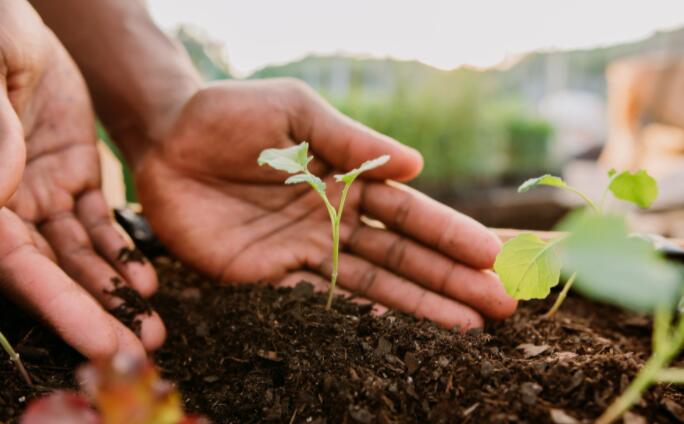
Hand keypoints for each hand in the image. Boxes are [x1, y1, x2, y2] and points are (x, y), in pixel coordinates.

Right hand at [0, 0, 163, 357]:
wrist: (16, 22)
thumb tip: (0, 190)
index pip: (15, 264)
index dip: (55, 305)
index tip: (96, 341)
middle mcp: (4, 204)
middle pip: (50, 272)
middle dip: (93, 313)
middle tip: (136, 349)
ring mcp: (39, 193)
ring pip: (79, 254)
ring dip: (115, 292)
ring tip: (152, 324)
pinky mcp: (73, 176)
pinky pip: (99, 222)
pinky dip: (122, 250)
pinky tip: (147, 279)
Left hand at [131, 79, 516, 328]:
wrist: (164, 141)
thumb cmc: (230, 114)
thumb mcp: (296, 110)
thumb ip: (351, 140)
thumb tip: (419, 167)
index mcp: (346, 176)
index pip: (407, 211)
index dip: (448, 234)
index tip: (490, 256)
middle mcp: (334, 218)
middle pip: (402, 254)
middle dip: (450, 279)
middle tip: (500, 306)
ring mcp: (304, 250)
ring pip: (373, 282)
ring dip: (421, 306)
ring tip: (468, 327)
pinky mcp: (269, 275)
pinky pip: (320, 300)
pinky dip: (360, 318)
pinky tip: (399, 335)